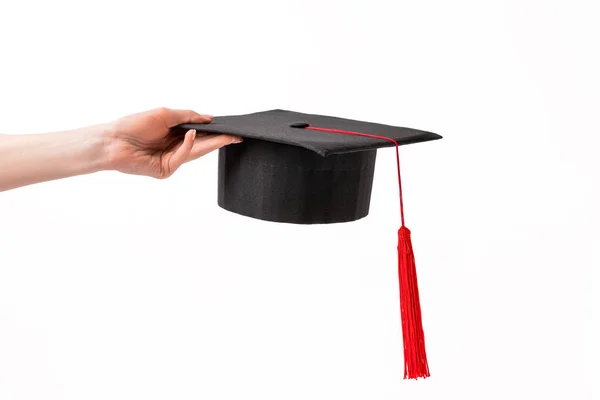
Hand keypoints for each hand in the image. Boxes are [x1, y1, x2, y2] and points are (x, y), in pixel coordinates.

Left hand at [103, 107, 241, 178]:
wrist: (112, 140)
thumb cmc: (133, 125)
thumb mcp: (165, 114)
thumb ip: (188, 116)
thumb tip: (209, 118)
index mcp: (175, 134)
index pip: (200, 133)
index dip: (216, 131)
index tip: (232, 129)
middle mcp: (175, 147)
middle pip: (202, 144)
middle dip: (220, 140)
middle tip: (236, 136)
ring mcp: (171, 160)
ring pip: (196, 152)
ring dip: (211, 144)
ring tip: (227, 137)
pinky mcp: (166, 170)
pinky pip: (182, 157)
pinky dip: (188, 146)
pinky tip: (191, 135)